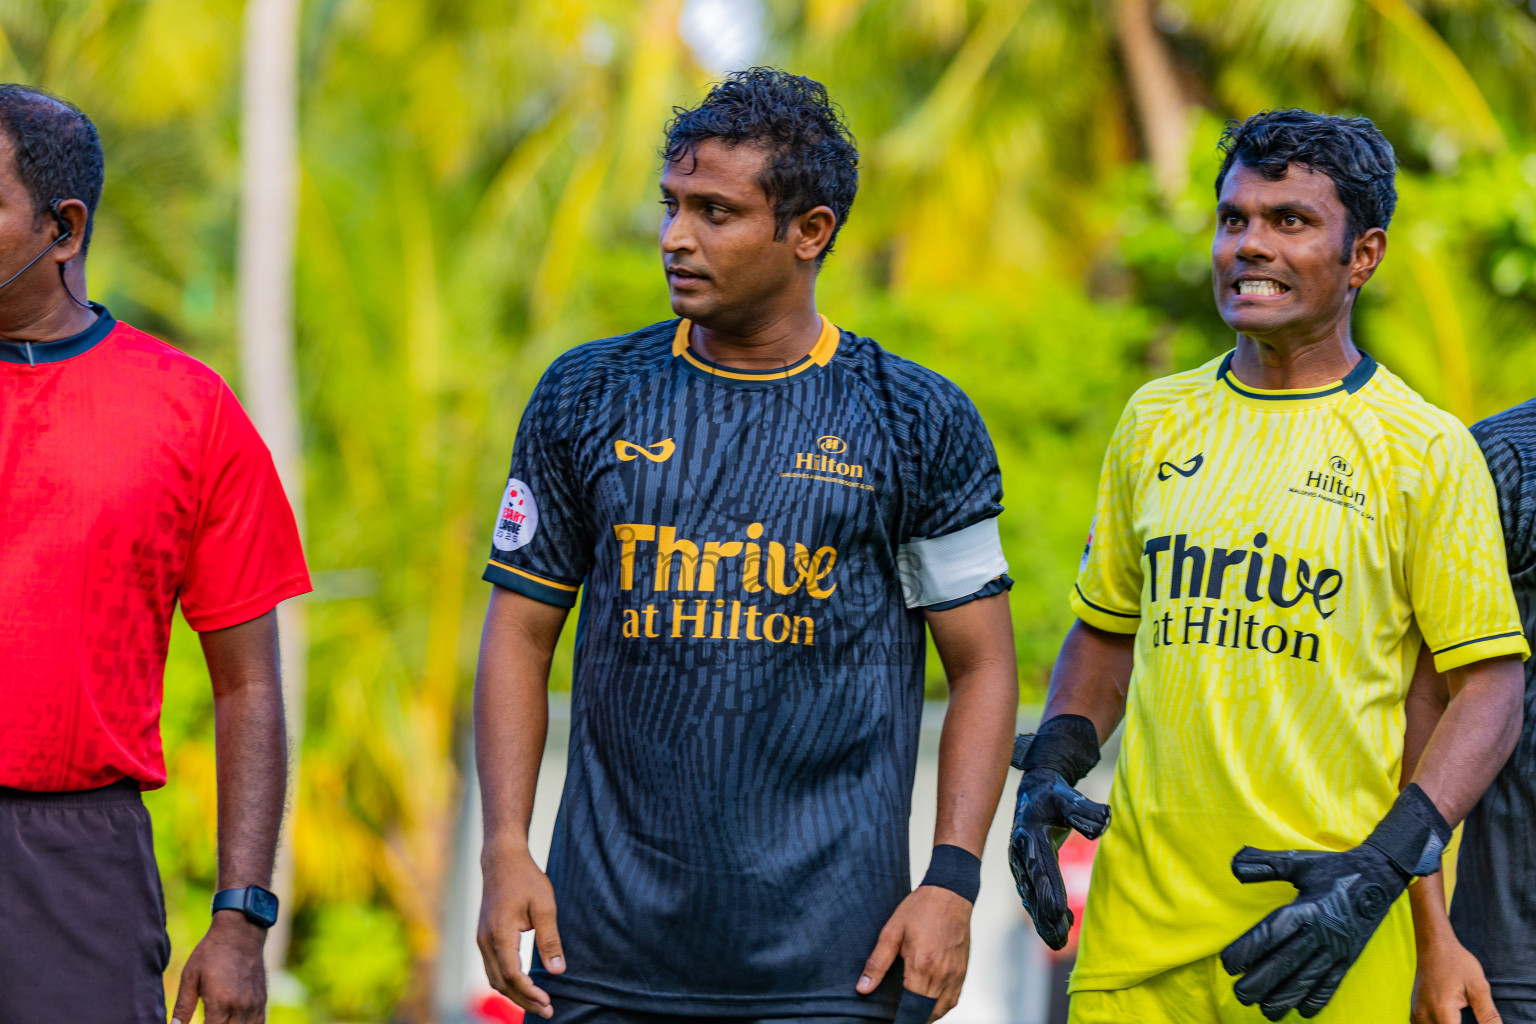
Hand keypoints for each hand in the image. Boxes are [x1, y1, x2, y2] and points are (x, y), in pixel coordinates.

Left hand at [170, 912, 266, 1023]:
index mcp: (221, 1002)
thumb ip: (182, 1006)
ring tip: (219, 1021)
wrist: (241, 931)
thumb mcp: (190, 977)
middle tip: (206, 1020)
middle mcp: (241, 1007)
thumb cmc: (211, 952)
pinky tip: (235, 1023)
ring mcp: (254, 1004)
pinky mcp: (262, 1000)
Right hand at [478, 846, 564, 1018]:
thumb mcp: (544, 906)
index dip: (529, 993)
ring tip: (538, 1003)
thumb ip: (549, 939)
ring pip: (494, 979)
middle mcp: (485, 941)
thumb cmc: (526, 879)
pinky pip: (492, 968)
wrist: (502, 859)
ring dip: (514, 994)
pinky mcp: (484, 937)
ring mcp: (481, 940)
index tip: (548, 1002)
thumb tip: (558, 970)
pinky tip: (523, 986)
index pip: (512, 975)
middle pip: (501, 983)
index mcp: (499, 934)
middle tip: (548, 1010)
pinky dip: (507, 982)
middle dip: (524, 1000)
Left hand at [856, 886, 972, 1020]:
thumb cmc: (920, 908)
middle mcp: (942, 973)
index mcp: (922, 965)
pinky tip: (930, 1004)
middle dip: (912, 1017)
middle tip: (898, 1015)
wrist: (949, 893)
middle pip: (927, 1012)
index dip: (900, 1017)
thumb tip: (863, 988)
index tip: (891, 1018)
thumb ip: (877, 963)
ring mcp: (955, 973)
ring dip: (927, 1015)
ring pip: (943, 1009)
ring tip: (912, 1013)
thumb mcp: (891, 931)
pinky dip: (942, 1007)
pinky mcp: (963, 970)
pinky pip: (954, 999)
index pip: (911, 1007)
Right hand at [1008, 767, 1109, 948]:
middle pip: (1034, 890)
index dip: (1050, 892)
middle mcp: (1021, 853)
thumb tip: (1103, 823)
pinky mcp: (1025, 870)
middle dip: (1045, 916)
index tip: (1059, 913)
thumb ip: (1083, 810)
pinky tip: (1062, 925)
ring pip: (1031, 897)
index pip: (1042, 868)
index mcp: (1029, 836)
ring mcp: (1020, 864)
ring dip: (1043, 920)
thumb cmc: (1054, 794)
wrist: (1034, 792)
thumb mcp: (1067, 797)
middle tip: (1059, 940)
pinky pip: (1033, 894)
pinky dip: (1044, 911)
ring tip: (1059, 943)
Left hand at [1221, 844, 1408, 1019]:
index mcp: (1307, 908)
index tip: (1228, 964)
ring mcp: (1338, 948)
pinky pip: (1333, 984)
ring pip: (1308, 979)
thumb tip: (1235, 867)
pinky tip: (1301, 1011)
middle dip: (1261, 982)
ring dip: (1285, 997)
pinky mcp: (1349, 958)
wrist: (1379, 877)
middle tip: (1240, 994)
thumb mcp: (1298, 862)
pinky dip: (1317, 1000)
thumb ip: (1266, 865)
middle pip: (1287, 962)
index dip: (1248, 950)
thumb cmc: (1333, 868)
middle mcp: (1323, 932)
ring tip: (1264, 1010)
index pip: (1272, 934)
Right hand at [1412, 930, 1500, 1023]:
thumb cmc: (1457, 962)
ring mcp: (1417, 1013)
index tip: (1478, 1020)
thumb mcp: (1479, 988)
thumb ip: (1488, 1015)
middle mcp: (1424, 1015)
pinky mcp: (1414, 1010)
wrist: (1433, 944)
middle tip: (1469, 1014)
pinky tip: (1449, 1020)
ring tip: (1459, 1017)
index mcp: (1441, 1011)